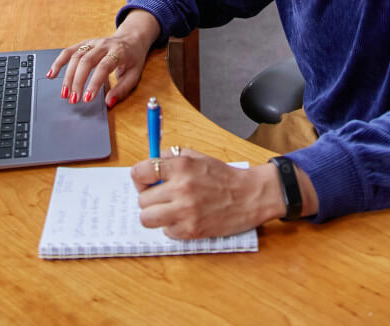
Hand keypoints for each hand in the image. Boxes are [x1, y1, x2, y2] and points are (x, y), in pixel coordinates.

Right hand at [46, 9, 160, 107]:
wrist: (132, 39)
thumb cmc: (133, 59)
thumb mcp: (134, 75)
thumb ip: (122, 89)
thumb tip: (109, 102)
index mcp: (118, 52)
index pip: (104, 67)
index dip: (94, 83)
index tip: (87, 99)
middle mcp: (104, 45)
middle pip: (86, 61)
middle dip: (77, 81)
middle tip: (73, 99)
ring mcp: (93, 42)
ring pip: (75, 56)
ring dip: (67, 76)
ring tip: (65, 94)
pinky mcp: (85, 43)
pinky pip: (69, 51)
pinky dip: (59, 62)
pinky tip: (52, 74)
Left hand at [130, 147, 284, 238]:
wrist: (249, 195)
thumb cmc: (222, 176)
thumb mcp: (196, 157)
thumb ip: (171, 158)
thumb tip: (149, 166)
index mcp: (181, 166)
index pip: (140, 172)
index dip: (140, 178)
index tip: (146, 181)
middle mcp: (181, 188)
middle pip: (142, 199)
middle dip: (149, 198)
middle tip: (161, 197)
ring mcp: (185, 211)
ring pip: (147, 219)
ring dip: (155, 215)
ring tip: (168, 209)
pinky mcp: (191, 230)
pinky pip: (166, 232)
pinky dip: (172, 227)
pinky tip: (185, 218)